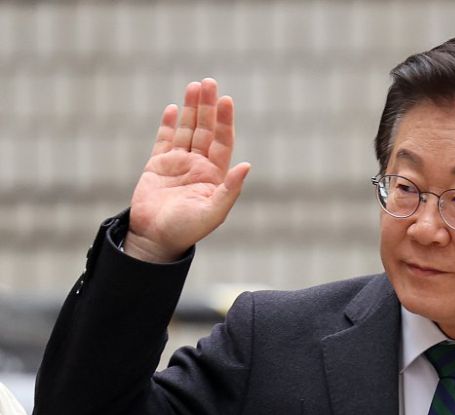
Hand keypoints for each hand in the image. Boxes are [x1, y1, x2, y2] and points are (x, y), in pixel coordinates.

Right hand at [125, 78, 250, 261]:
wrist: (155, 239)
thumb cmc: (187, 230)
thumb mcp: (214, 212)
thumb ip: (231, 189)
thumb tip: (247, 165)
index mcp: (215, 175)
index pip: (222, 141)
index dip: (225, 121)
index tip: (226, 100)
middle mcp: (198, 166)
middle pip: (205, 129)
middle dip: (207, 106)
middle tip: (209, 82)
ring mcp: (178, 164)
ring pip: (186, 130)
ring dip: (190, 109)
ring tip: (194, 86)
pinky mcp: (157, 166)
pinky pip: (164, 140)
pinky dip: (167, 124)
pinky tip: (171, 108)